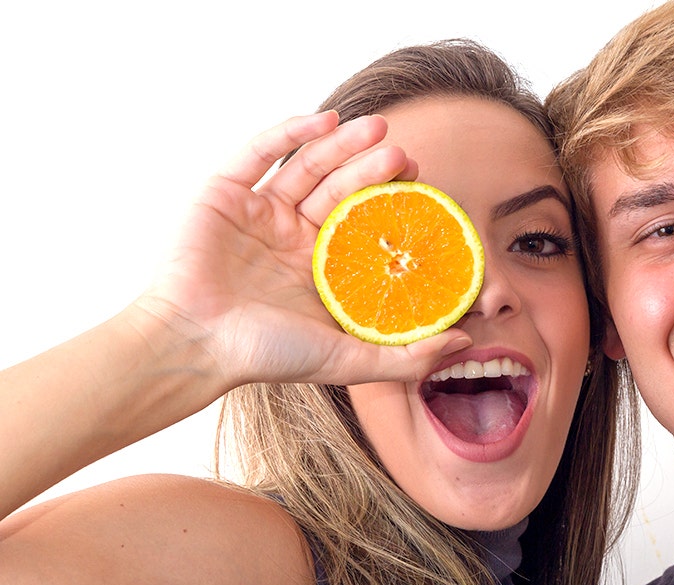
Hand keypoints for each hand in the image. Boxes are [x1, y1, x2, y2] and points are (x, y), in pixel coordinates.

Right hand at [136, 112, 470, 389]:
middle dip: (375, 171)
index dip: (395, 206)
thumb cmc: (264, 356)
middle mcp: (293, 237)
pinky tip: (324, 121)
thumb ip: (406, 355)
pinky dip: (290, 132)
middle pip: (342, 190)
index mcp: (322, 269)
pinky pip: (259, 153)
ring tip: (379, 130)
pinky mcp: (225, 193)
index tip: (426, 192)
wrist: (192, 345)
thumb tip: (466, 340)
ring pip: (309, 167)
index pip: (368, 226)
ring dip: (344, 145)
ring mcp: (259, 213)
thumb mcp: (346, 360)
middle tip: (407, 157)